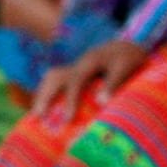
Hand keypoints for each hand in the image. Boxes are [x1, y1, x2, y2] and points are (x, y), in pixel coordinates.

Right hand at [33, 36, 147, 117]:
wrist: (128, 46)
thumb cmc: (129, 59)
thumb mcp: (126, 68)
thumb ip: (114, 83)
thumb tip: (100, 103)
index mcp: (91, 61)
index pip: (76, 81)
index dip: (70, 100)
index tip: (67, 119)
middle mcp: (79, 63)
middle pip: (55, 77)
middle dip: (45, 96)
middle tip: (37, 116)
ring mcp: (75, 67)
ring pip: (52, 78)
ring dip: (43, 95)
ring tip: (36, 115)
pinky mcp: (75, 73)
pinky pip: (56, 82)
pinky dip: (48, 94)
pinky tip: (45, 110)